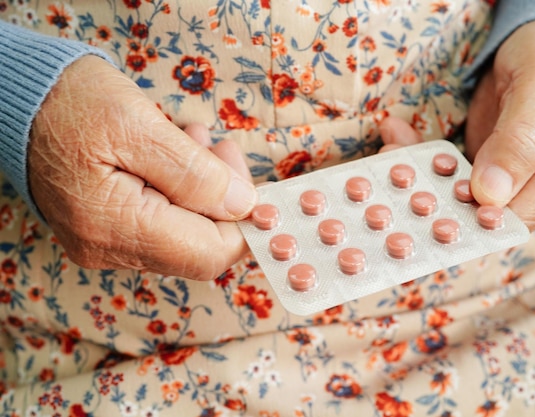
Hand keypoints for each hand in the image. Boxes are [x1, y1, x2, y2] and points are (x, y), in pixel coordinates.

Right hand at [29, 55, 257, 279]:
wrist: (14, 100)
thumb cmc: (70, 104)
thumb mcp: (140, 127)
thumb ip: (196, 174)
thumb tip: (243, 206)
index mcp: (116, 228)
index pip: (209, 253)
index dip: (242, 223)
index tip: (249, 182)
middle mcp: (109, 249)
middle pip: (198, 246)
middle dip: (222, 199)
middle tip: (219, 148)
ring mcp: (105, 243)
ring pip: (182, 233)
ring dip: (201, 189)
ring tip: (193, 140)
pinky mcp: (104, 230)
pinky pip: (159, 222)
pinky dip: (178, 190)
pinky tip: (174, 152)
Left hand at [380, 19, 534, 230]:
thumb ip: (522, 140)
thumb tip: (491, 194)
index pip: (525, 214)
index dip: (482, 215)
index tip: (442, 198)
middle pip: (487, 211)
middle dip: (439, 196)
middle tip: (398, 170)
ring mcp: (510, 182)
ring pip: (459, 198)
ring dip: (422, 177)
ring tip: (392, 149)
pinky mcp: (483, 173)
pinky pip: (448, 177)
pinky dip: (422, 161)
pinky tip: (398, 141)